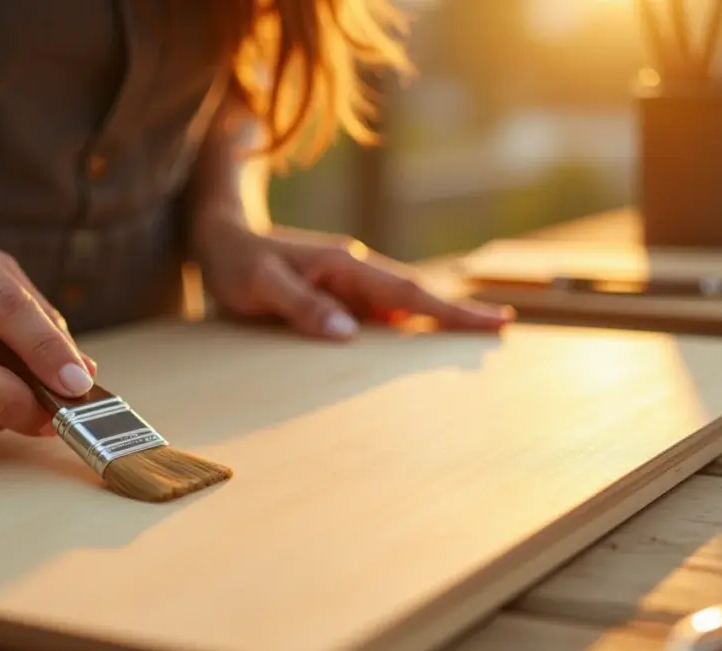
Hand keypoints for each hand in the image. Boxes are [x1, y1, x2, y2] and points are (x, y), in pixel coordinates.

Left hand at [195, 223, 513, 339]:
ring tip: (473, 337)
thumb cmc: (238, 261)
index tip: (493, 319)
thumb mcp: (260, 285)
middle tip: (500, 329)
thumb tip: (347, 334)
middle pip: (414, 295)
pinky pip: (378, 311)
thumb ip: (301, 306)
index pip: (406, 291)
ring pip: (400, 303)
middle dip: (456, 313)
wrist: (221, 237)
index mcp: (342, 265)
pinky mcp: (338, 293)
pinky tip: (417, 341)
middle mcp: (353, 270)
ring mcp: (348, 281)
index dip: (449, 309)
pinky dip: (403, 323)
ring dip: (434, 319)